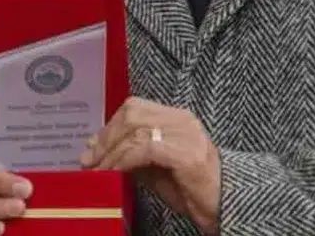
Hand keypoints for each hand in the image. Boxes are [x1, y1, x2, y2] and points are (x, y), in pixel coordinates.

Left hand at [80, 97, 220, 234]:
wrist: (224, 207)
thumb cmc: (192, 190)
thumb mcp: (156, 169)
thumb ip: (132, 155)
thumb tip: (99, 150)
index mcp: (176, 118)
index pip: (135, 108)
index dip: (109, 126)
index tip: (92, 147)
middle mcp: (182, 120)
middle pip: (132, 115)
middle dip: (106, 137)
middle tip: (90, 160)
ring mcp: (186, 134)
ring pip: (136, 130)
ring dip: (111, 152)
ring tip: (99, 169)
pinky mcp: (186, 154)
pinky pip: (145, 149)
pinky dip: (124, 160)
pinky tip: (115, 172)